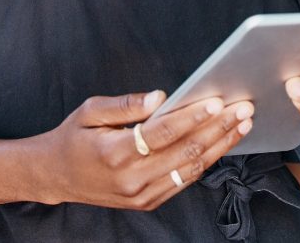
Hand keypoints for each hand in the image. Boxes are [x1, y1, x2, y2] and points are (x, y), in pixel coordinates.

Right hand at [37, 90, 253, 209]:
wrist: (56, 176)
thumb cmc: (73, 138)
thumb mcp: (89, 111)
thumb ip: (125, 104)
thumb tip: (159, 97)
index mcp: (114, 152)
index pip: (162, 133)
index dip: (192, 117)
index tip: (217, 101)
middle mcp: (130, 178)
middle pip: (185, 151)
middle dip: (218, 128)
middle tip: (243, 108)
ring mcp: (141, 194)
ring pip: (191, 169)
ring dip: (221, 146)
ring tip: (242, 124)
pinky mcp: (147, 202)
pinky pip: (184, 181)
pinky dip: (207, 162)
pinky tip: (223, 143)